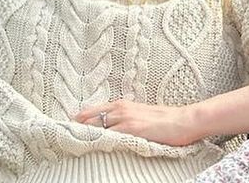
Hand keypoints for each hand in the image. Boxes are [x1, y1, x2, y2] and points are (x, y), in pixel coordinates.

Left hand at [74, 98, 201, 146]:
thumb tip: (115, 130)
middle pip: (91, 116)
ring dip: (85, 132)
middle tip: (64, 133)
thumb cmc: (166, 120)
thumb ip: (126, 121)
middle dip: (77, 125)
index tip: (69, 125)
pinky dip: (100, 139)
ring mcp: (126, 118)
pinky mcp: (133, 129)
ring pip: (98, 125)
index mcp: (122, 105)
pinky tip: (91, 144)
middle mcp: (121, 109)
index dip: (81, 118)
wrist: (184, 120)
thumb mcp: (141, 117)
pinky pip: (111, 135)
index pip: (95, 111)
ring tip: (72, 139)